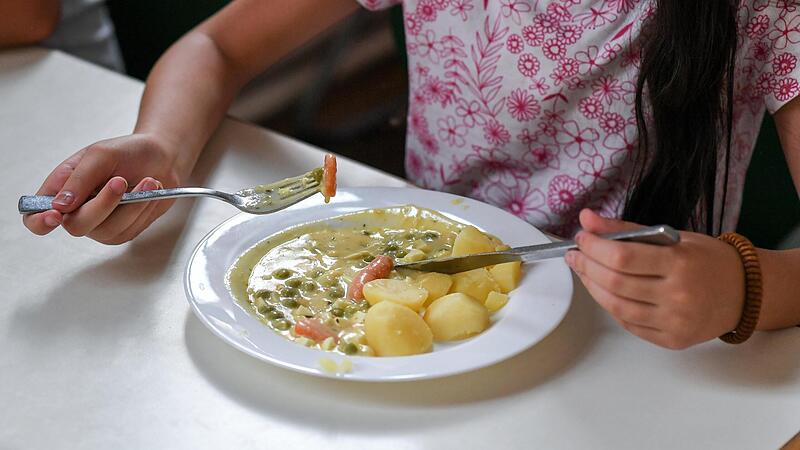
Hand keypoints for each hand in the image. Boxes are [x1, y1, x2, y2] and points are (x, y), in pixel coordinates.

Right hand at [22, 133, 184, 243]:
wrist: (161, 158)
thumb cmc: (126, 153)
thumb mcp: (100, 155)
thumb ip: (79, 179)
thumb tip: (59, 206)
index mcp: (60, 191)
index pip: (34, 217)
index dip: (39, 221)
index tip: (56, 214)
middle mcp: (76, 213)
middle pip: (76, 226)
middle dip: (102, 204)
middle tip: (120, 181)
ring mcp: (100, 225)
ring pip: (108, 230)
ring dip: (131, 205)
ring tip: (148, 180)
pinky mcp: (124, 231)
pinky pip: (130, 229)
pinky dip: (143, 208)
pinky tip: (151, 191)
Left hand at [565, 209, 745, 349]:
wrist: (745, 292)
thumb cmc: (707, 260)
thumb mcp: (672, 236)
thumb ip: (627, 230)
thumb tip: (587, 219)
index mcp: (679, 263)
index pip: (622, 256)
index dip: (594, 247)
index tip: (581, 238)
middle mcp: (678, 295)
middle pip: (615, 282)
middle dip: (587, 266)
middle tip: (575, 255)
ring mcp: (675, 321)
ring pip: (616, 307)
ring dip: (593, 287)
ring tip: (585, 271)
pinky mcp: (672, 340)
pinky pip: (629, 323)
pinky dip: (611, 306)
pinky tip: (604, 290)